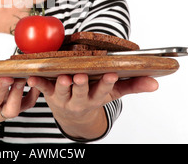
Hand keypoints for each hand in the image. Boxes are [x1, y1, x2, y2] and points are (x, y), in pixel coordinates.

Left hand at [27, 73, 157, 137]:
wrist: (73, 114)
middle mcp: (80, 99)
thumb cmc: (95, 95)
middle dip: (82, 84)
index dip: (107, 83)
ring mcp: (64, 98)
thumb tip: (155, 82)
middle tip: (82, 76)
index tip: (111, 73)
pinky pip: (43, 88)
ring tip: (63, 77)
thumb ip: (133, 86)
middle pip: (81, 92)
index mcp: (97, 96)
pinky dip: (37, 83)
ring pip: (63, 92)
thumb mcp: (114, 93)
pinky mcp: (50, 94)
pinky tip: (31, 76)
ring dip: (62, 84)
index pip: (104, 90)